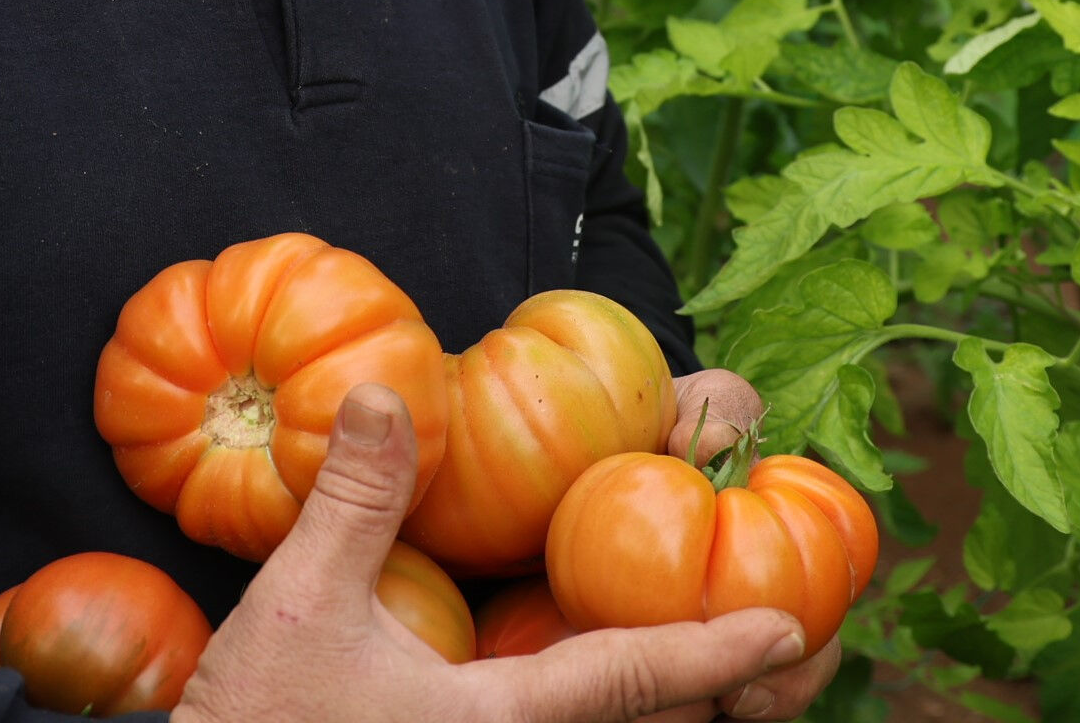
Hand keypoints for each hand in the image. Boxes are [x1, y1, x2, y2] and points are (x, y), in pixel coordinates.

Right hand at [175, 384, 813, 722]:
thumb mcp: (296, 602)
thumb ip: (357, 498)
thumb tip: (396, 389)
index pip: (629, 677)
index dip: (711, 647)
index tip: (783, 626)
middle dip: (709, 699)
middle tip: (771, 651)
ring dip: (654, 712)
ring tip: (703, 674)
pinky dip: (602, 718)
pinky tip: (595, 686)